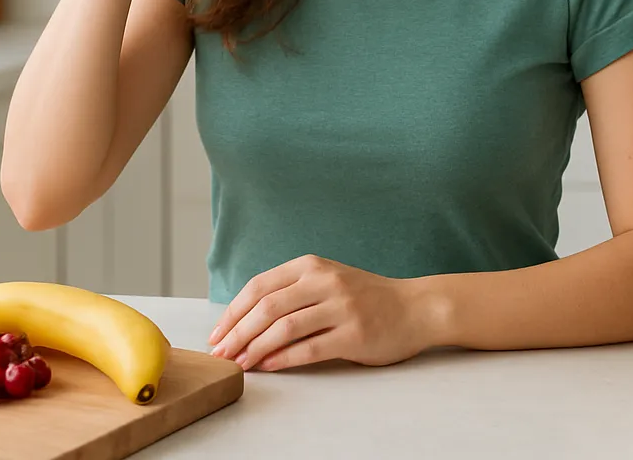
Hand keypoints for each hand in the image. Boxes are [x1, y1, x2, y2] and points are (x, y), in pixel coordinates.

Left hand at [206, 255, 434, 371]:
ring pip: (284, 328)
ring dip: (255, 348)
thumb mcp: (327, 280)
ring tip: (240, 363)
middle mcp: (325, 281)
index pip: (259, 286)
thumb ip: (293, 291)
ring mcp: (341, 307)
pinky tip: (268, 367)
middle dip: (237, 332)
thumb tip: (245, 319)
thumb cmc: (365, 297)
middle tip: (220, 352)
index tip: (217, 332)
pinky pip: (309, 349)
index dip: (233, 311)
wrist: (415, 307)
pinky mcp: (354, 334)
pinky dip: (283, 360)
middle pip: (266, 307)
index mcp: (312, 265)